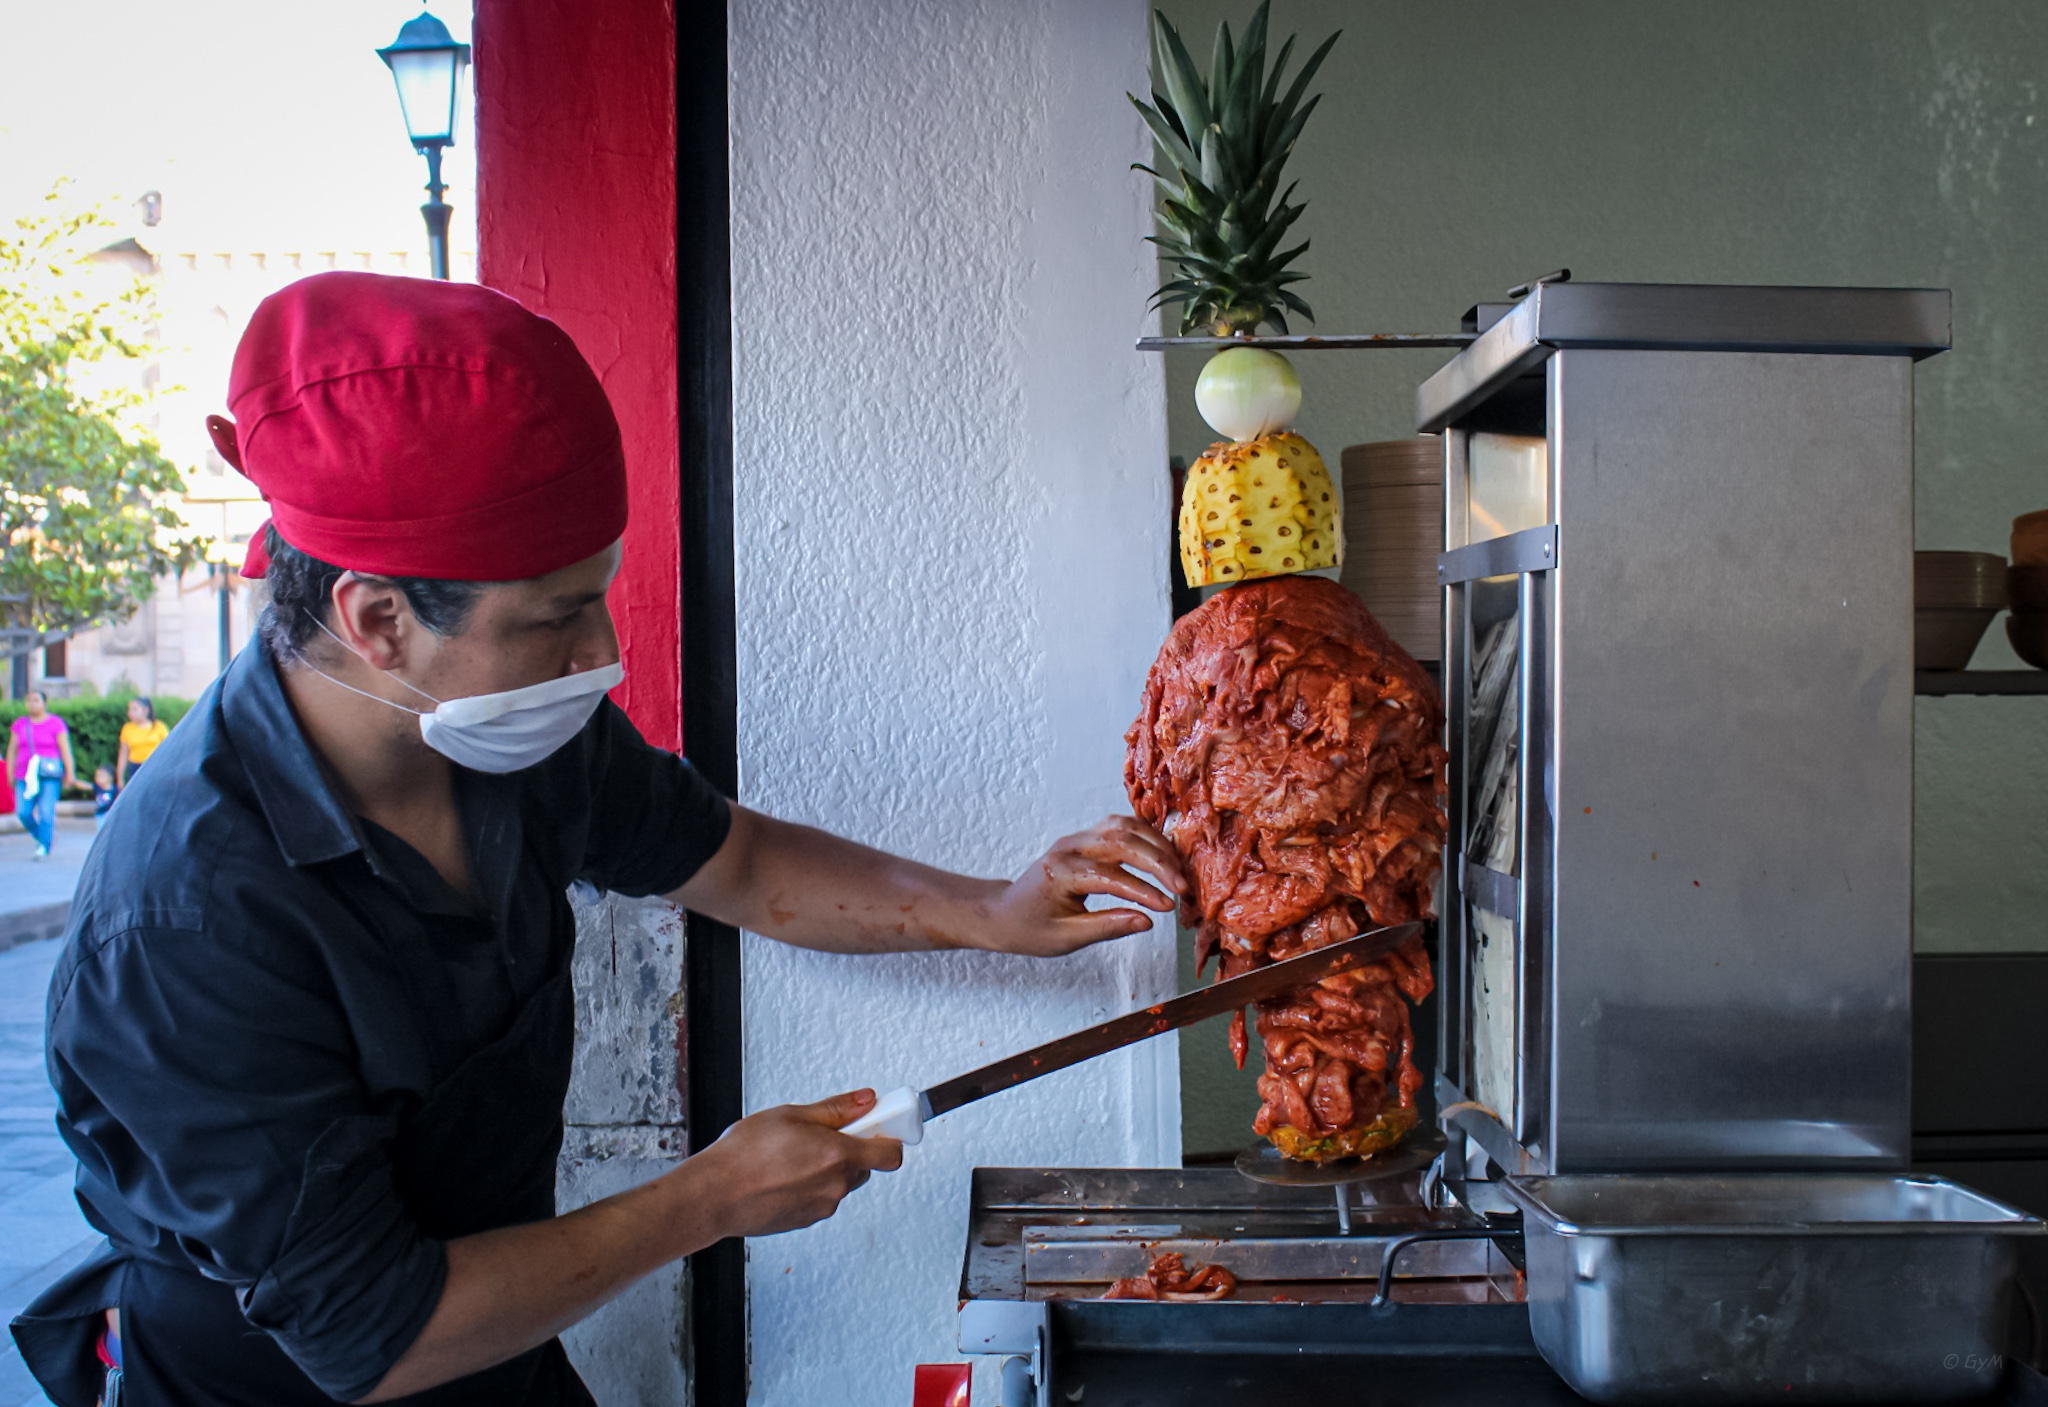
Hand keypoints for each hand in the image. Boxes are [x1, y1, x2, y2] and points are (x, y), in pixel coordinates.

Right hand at [689, 1089, 902, 1238]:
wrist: (714, 1195)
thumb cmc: (744, 1155)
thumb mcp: (792, 1114)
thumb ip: (837, 1109)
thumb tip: (867, 1100)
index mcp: (838, 1156)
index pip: (891, 1154)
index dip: (890, 1137)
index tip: (882, 1125)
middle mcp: (836, 1186)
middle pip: (864, 1167)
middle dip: (851, 1150)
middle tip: (822, 1135)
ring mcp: (822, 1207)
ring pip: (840, 1183)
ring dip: (828, 1169)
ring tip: (792, 1156)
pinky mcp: (805, 1221)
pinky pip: (820, 1198)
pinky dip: (810, 1186)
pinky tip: (783, 1175)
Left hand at [982, 815, 1186, 957]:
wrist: (1005, 912)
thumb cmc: (1031, 928)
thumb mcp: (1066, 938)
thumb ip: (1106, 928)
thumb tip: (1146, 922)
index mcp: (1060, 873)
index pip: (1109, 876)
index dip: (1142, 891)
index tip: (1168, 907)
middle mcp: (1069, 848)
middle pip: (1121, 841)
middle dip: (1157, 863)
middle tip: (1182, 887)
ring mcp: (1077, 839)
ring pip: (1124, 826)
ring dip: (1156, 845)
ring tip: (1178, 870)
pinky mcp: (1085, 838)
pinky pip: (1120, 826)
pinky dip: (1146, 836)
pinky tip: (1164, 854)